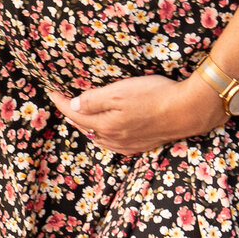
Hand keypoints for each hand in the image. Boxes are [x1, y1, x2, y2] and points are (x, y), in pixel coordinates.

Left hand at [48, 74, 224, 154]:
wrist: (187, 111)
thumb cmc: (154, 96)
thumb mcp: (120, 92)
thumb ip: (93, 100)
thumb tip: (72, 106)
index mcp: (105, 125)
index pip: (74, 114)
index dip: (60, 102)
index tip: (51, 91)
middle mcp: (114, 139)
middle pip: (85, 128)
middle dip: (71, 115)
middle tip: (63, 101)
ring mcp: (129, 145)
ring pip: (98, 138)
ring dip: (86, 127)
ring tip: (80, 115)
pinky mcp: (142, 145)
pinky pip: (114, 144)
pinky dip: (103, 136)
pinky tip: (107, 132)